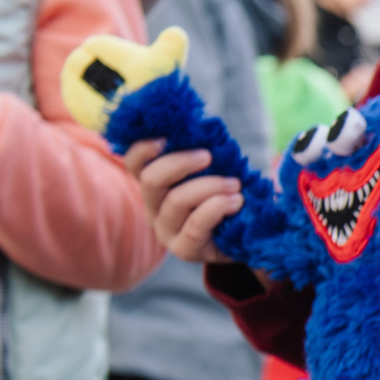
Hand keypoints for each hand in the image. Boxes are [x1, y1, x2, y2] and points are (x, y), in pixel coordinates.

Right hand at [126, 138, 236, 263]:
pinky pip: (195, 224)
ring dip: (210, 186)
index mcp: (154, 187)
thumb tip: (205, 129)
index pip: (134, 164)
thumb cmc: (225, 198)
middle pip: (151, 180)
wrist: (245, 238)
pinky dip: (218, 207)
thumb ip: (202, 156)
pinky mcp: (184, 249)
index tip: (165, 138)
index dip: (142, 149)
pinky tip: (236, 201)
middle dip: (180, 163)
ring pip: (177, 200)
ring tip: (235, 184)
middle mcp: (152, 209)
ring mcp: (166, 231)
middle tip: (208, 156)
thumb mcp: (212, 173)